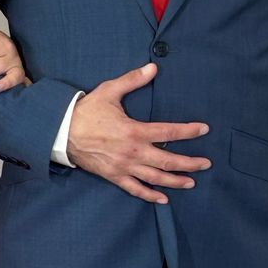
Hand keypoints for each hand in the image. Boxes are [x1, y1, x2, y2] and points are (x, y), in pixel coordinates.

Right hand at [66, 63, 209, 203]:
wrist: (61, 132)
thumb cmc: (86, 111)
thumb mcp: (109, 91)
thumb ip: (133, 80)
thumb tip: (153, 68)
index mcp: (134, 131)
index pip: (169, 132)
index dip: (189, 131)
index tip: (204, 130)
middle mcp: (133, 152)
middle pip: (168, 161)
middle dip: (190, 163)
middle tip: (206, 164)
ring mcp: (124, 167)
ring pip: (155, 178)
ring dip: (175, 181)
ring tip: (191, 182)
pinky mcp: (114, 176)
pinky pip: (135, 189)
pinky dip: (150, 196)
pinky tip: (163, 199)